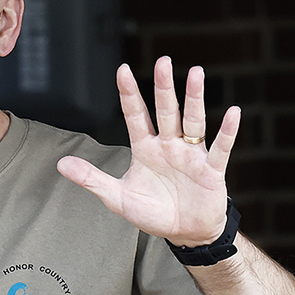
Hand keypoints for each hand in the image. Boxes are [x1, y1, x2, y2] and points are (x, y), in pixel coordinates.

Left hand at [54, 57, 237, 247]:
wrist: (185, 233)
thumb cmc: (154, 213)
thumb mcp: (117, 198)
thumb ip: (91, 179)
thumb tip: (61, 164)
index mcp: (146, 149)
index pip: (135, 115)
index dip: (129, 94)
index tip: (122, 70)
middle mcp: (169, 145)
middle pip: (166, 111)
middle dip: (164, 87)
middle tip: (164, 61)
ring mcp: (191, 155)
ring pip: (193, 121)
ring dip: (195, 98)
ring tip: (196, 73)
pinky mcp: (211, 170)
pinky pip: (220, 147)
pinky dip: (227, 131)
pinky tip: (233, 112)